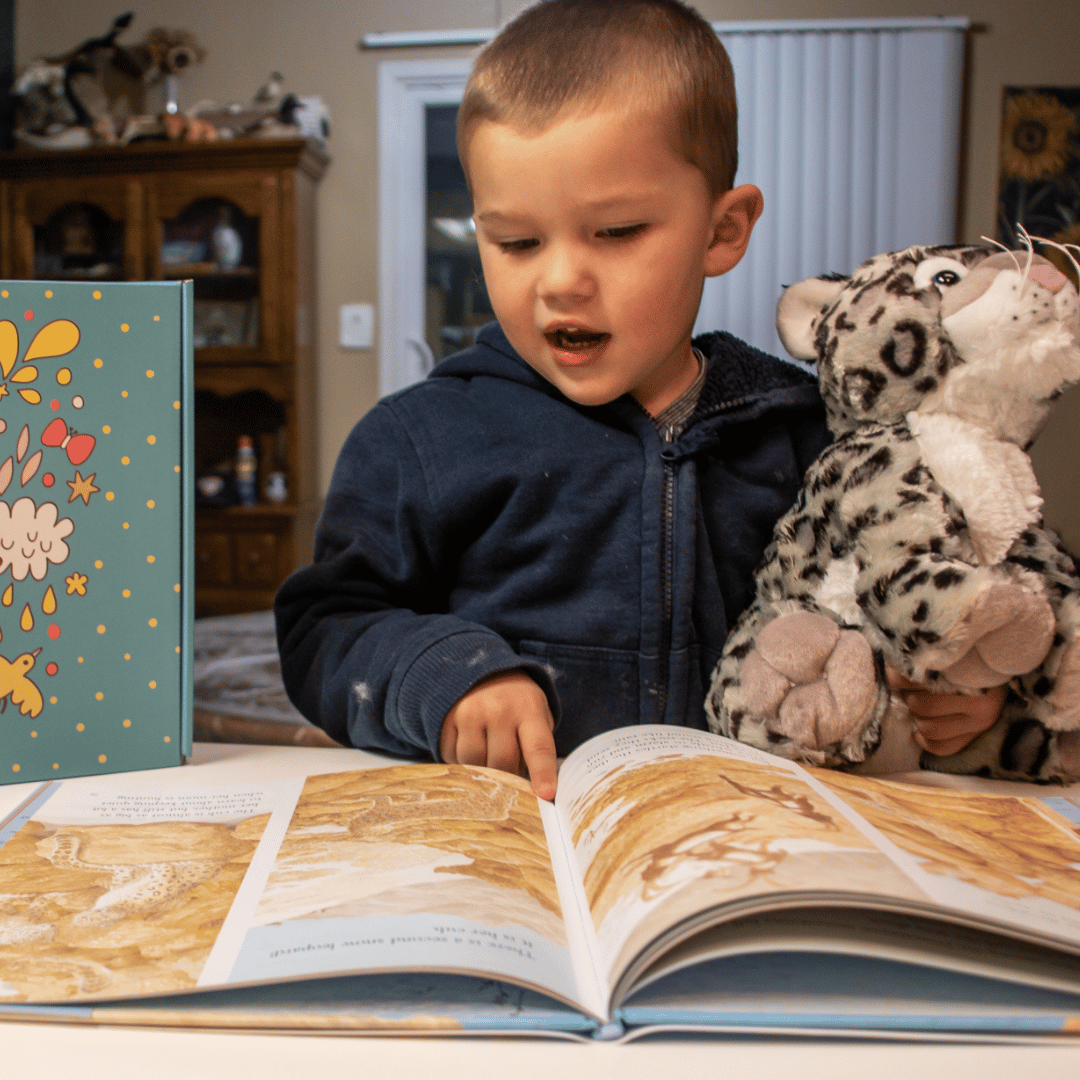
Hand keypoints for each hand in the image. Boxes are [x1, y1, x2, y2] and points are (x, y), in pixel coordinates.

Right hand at [440, 670, 557, 799]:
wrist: (483, 673)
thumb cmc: (517, 704)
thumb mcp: (535, 715)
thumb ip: (536, 748)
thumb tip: (538, 793)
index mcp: (529, 709)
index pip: (538, 747)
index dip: (542, 773)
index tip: (547, 794)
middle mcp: (499, 709)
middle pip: (502, 763)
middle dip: (506, 776)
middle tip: (509, 768)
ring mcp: (470, 712)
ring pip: (473, 764)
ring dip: (481, 768)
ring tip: (488, 751)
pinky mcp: (447, 717)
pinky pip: (451, 756)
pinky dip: (459, 759)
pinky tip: (469, 743)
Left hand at [887, 669, 1005, 756]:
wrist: (1003, 665)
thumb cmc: (970, 658)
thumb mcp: (952, 654)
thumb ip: (927, 662)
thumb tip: (892, 671)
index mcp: (970, 676)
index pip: (921, 681)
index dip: (900, 679)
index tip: (896, 673)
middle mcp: (980, 703)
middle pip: (922, 706)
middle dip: (908, 697)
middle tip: (908, 689)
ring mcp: (980, 722)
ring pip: (929, 729)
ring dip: (916, 717)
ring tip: (917, 704)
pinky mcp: (977, 735)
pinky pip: (943, 747)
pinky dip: (924, 741)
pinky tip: (917, 732)